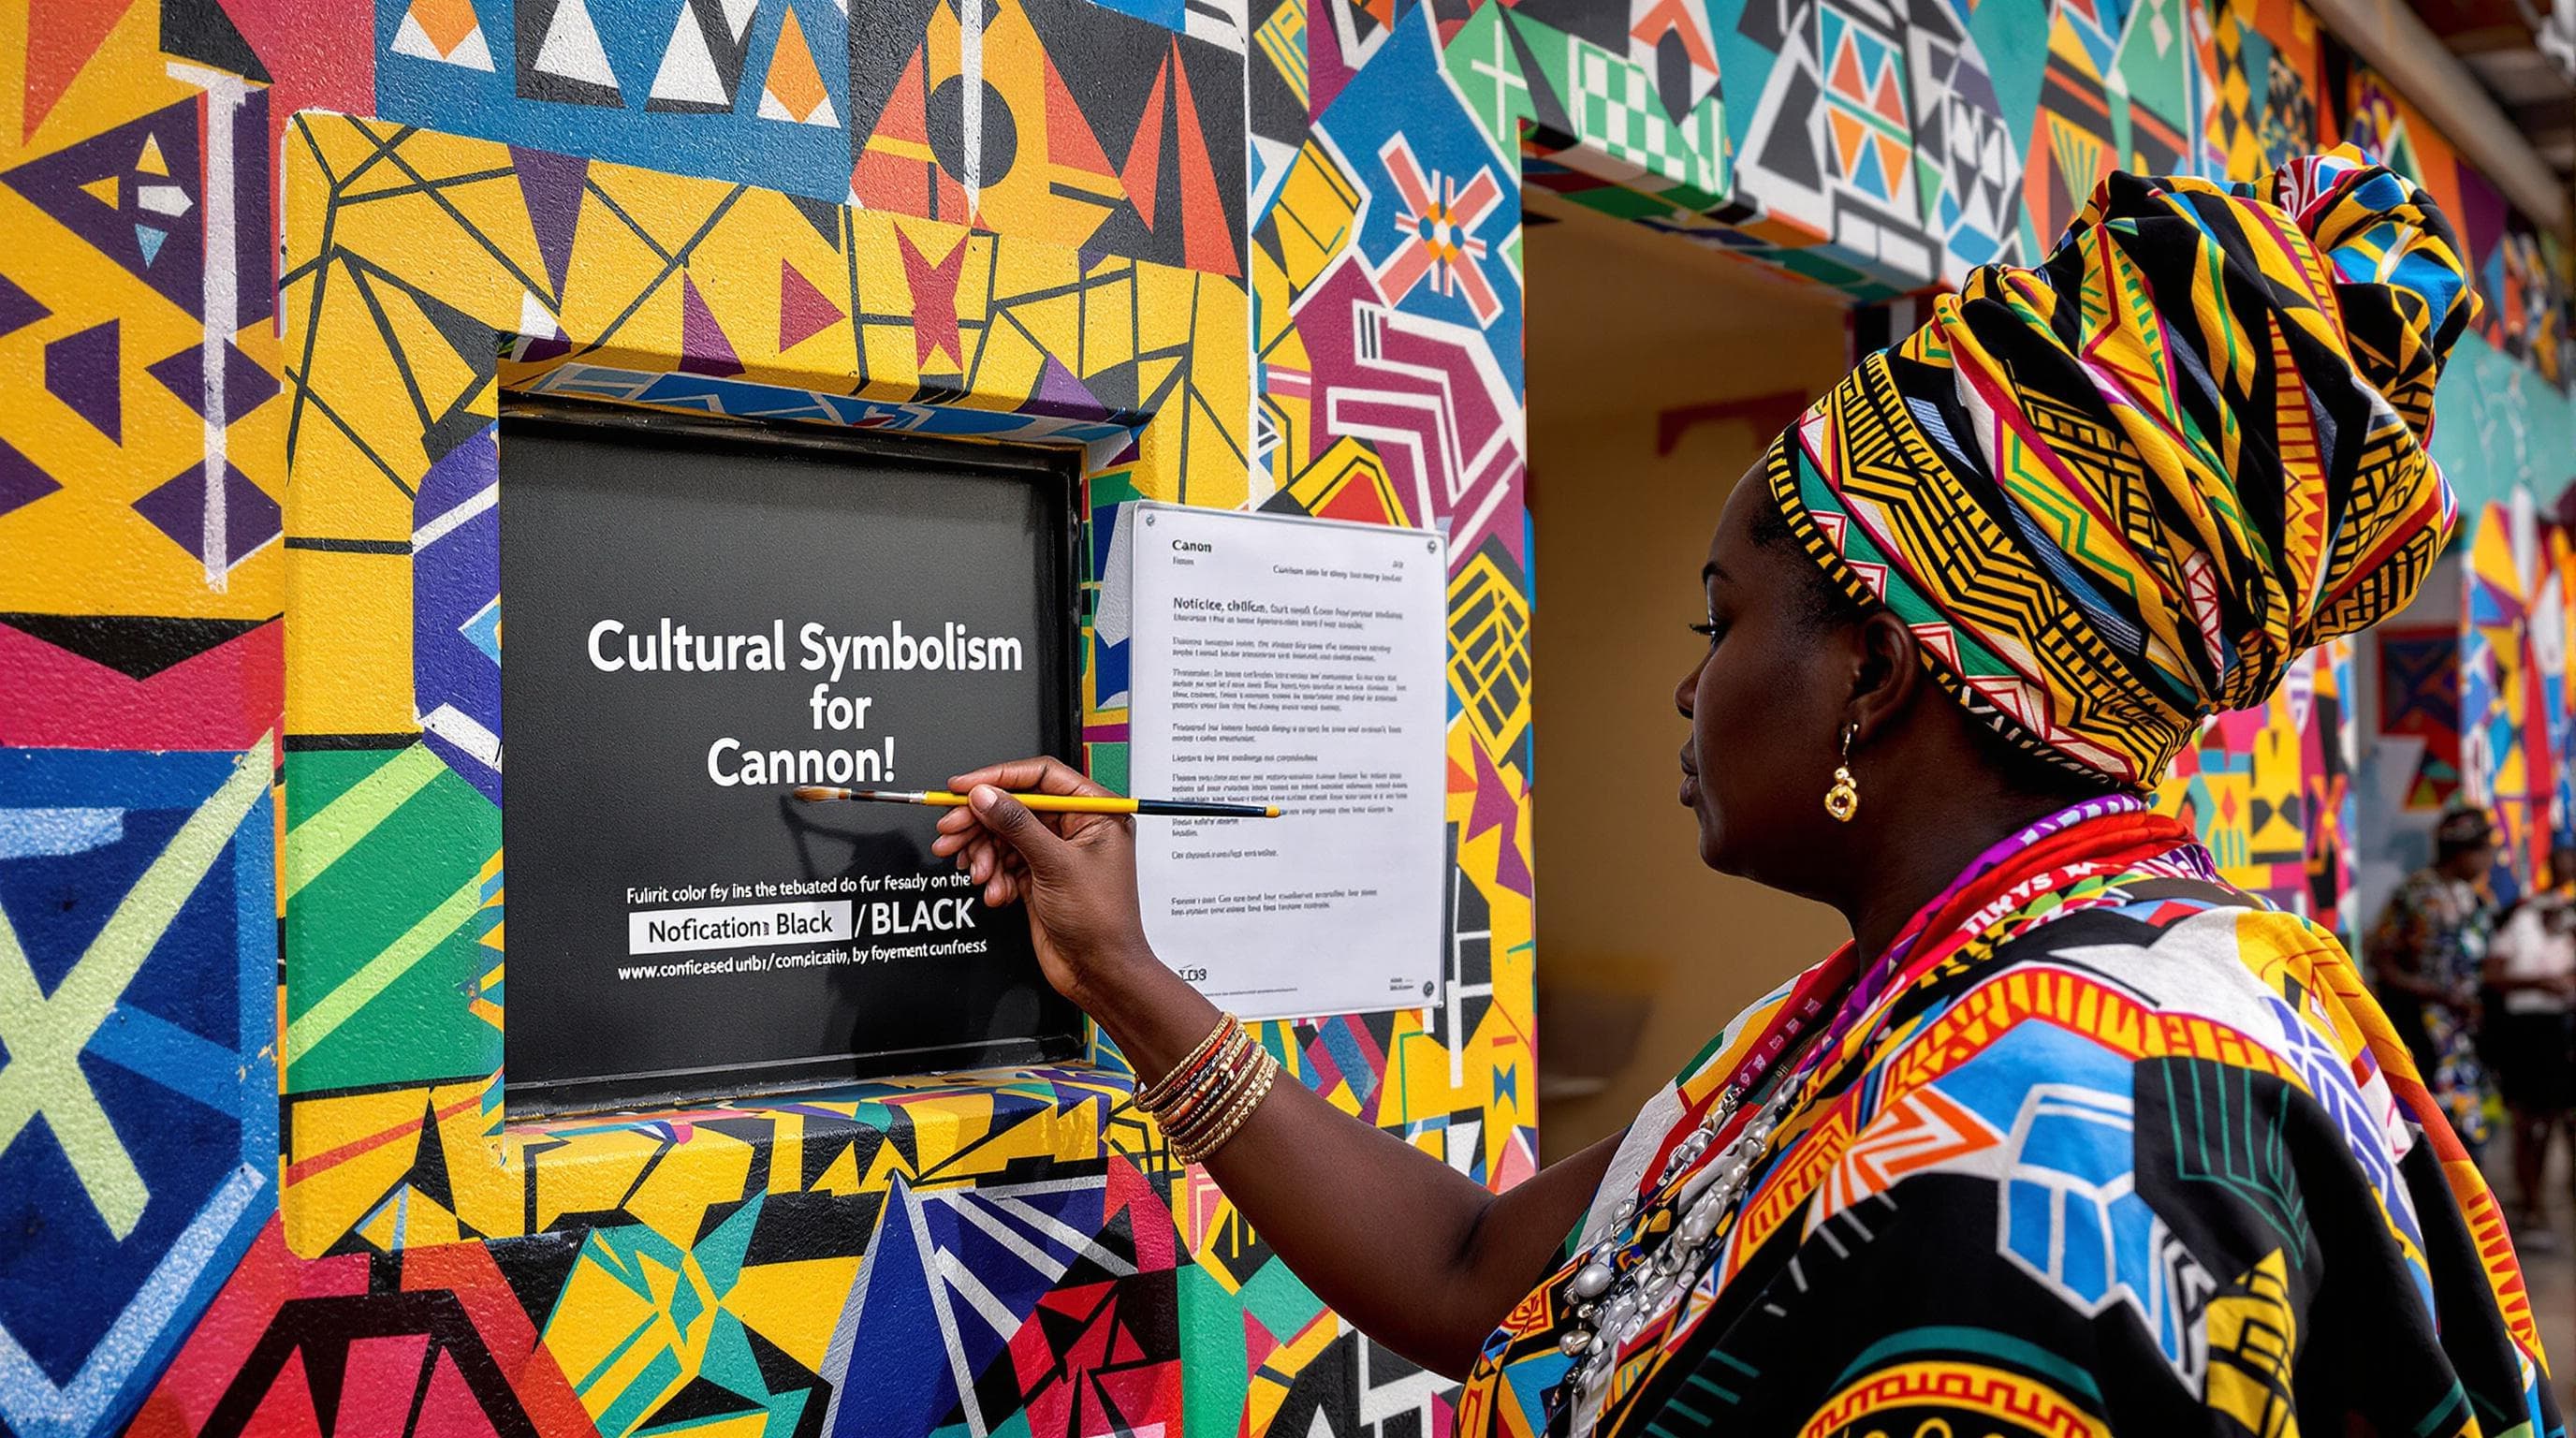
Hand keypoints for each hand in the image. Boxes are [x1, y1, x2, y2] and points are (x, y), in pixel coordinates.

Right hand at [931, 757, 1153, 1006]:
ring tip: (975, 871)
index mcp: (1096, 812)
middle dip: (980, 821)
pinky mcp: (1038, 875)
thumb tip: (986, 794)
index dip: (999, 777)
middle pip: (1015, 805)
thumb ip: (1017, 825)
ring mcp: (1055, 852)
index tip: (964, 786)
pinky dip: (993, 876)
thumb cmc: (1101, 922)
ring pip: (1004, 835)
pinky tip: (995, 893)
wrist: (1099, 972)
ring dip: (983, 853)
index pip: (1041, 776)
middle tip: (950, 830)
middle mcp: (1076, 827)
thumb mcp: (1056, 865)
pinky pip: (1004, 862)